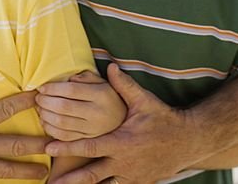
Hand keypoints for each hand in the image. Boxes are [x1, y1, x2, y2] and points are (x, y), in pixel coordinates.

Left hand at [36, 71, 127, 139]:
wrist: (130, 126)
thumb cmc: (113, 100)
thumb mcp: (106, 84)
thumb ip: (89, 77)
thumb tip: (70, 76)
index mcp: (102, 95)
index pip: (71, 90)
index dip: (53, 88)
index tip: (41, 87)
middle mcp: (98, 113)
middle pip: (64, 107)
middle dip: (45, 101)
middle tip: (37, 98)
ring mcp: (93, 130)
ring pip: (62, 123)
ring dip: (45, 115)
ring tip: (39, 108)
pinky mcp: (89, 142)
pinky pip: (65, 137)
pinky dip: (50, 130)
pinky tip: (45, 122)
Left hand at [46, 64, 204, 183]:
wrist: (187, 141)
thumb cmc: (164, 119)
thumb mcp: (144, 101)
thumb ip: (124, 86)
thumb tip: (111, 66)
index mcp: (121, 142)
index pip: (88, 147)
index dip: (67, 148)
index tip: (50, 148)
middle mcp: (123, 162)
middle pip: (90, 174)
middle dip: (70, 178)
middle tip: (52, 180)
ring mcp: (130, 175)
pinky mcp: (138, 183)